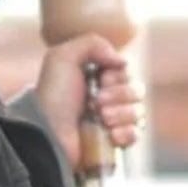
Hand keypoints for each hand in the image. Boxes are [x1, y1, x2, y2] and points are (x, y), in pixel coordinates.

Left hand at [35, 34, 143, 170]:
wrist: (49, 134)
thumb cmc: (53, 97)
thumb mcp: (62, 58)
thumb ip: (92, 43)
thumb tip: (121, 60)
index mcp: (97, 78)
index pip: (127, 71)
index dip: (119, 75)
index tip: (102, 79)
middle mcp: (107, 98)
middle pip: (137, 90)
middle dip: (119, 94)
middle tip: (97, 102)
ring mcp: (112, 122)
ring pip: (138, 112)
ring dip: (122, 113)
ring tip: (102, 118)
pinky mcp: (114, 143)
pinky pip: (136, 134)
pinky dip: (126, 133)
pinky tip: (111, 134)